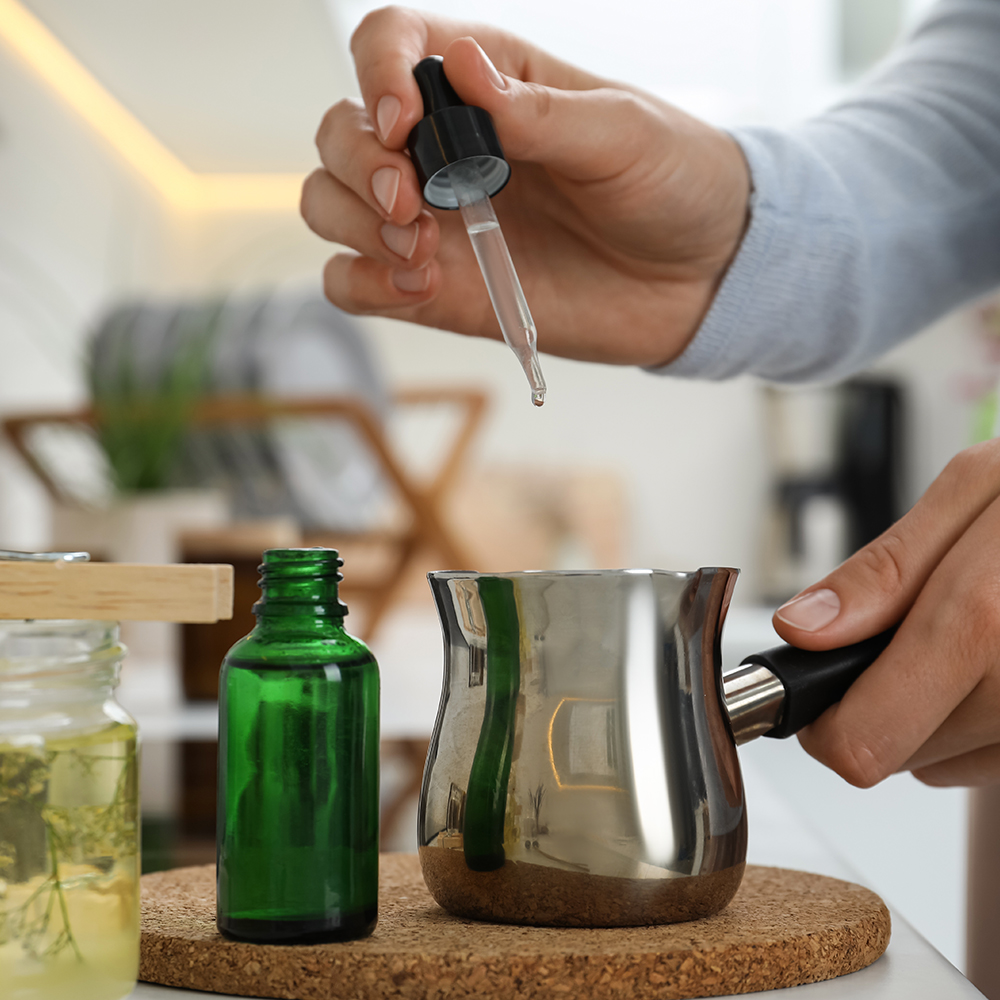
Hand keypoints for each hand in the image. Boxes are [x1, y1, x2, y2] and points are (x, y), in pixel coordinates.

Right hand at [300, 7, 749, 366]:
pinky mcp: (438, 288)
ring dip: (355, 224)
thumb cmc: (673, 185)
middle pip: (340, 130)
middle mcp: (445, 149)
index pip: (390, 44)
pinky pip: (355, 282)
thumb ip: (537, 113)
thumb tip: (458, 67)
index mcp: (487, 82)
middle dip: (359, 164)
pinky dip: (364, 284)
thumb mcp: (622, 134)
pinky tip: (419, 287)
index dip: (376, 73)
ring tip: (423, 252)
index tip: (405, 121)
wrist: (699, 280)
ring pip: (330, 202)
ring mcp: (435, 220)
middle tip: (413, 204)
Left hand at [772, 438, 999, 787]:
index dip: (829, 726)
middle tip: (916, 636)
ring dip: (942, 714)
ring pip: (955, 765)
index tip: (818, 697)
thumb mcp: (978, 492)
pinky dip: (988, 723)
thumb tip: (805, 628)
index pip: (871, 737)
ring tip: (978, 635)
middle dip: (886, 703)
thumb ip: (885, 570)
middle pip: (907, 755)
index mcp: (987, 620)